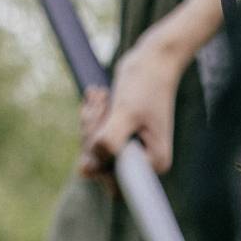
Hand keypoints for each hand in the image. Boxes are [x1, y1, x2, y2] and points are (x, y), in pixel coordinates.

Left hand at [79, 32, 181, 189]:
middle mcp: (144, 160)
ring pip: (94, 150)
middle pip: (101, 165)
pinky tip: (99, 96)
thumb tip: (86, 169)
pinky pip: (95, 136)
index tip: (102, 124)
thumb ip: (107, 143)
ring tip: (101, 96)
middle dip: (93, 133)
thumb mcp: (125, 113)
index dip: (98, 160)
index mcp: (153, 162)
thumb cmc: (146, 83)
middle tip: (100, 104)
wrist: (153, 59)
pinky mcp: (121, 136)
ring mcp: (131, 149)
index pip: (113, 181)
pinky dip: (93, 116)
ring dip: (91, 121)